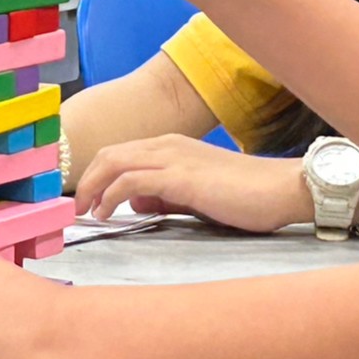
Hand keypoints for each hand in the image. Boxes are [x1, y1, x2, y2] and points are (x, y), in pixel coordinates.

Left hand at [78, 135, 309, 232]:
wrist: (283, 189)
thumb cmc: (247, 195)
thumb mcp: (196, 195)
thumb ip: (167, 197)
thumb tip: (138, 204)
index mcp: (172, 146)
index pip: (121, 153)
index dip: (97, 175)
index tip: (86, 201)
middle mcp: (168, 145)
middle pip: (109, 154)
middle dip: (86, 180)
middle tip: (76, 208)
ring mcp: (174, 158)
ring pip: (113, 162)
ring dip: (92, 188)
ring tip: (84, 213)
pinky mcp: (180, 177)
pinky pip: (130, 181)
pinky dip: (110, 196)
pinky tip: (106, 214)